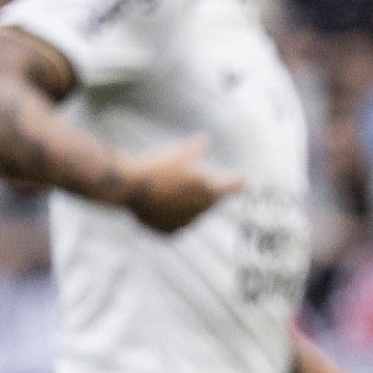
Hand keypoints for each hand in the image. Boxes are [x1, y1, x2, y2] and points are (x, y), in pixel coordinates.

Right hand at [114, 133, 243, 233]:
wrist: (129, 186)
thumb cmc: (157, 166)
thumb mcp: (179, 151)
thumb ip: (197, 146)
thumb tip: (206, 139)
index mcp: (209, 191)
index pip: (230, 187)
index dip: (236, 183)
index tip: (244, 182)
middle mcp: (200, 211)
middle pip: (210, 202)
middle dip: (207, 193)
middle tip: (193, 181)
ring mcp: (185, 224)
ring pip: (193, 214)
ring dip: (188, 204)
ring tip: (170, 190)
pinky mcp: (169, 233)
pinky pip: (176, 223)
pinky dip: (172, 215)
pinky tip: (161, 204)